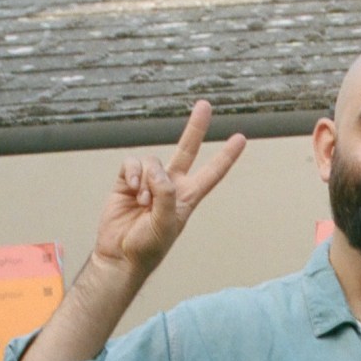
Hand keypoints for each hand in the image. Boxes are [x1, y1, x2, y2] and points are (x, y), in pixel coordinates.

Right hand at [93, 101, 245, 280]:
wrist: (119, 255)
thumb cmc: (147, 247)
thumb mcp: (165, 224)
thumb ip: (166, 194)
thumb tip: (157, 170)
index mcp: (187, 198)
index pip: (212, 174)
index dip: (226, 156)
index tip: (241, 138)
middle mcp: (170, 186)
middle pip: (186, 150)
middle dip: (195, 128)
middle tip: (205, 105)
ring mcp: (149, 181)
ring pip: (152, 160)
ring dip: (147, 180)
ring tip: (143, 202)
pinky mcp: (127, 180)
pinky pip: (133, 163)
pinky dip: (132, 174)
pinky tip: (132, 189)